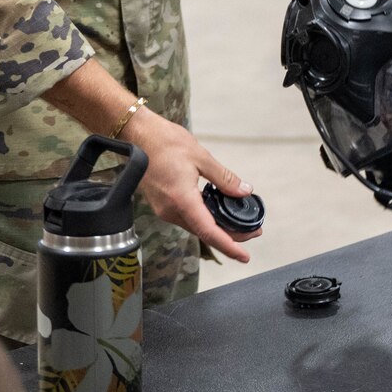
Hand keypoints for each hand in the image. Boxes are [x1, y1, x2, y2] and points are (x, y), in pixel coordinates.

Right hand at [126, 112, 260, 262]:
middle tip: (254, 231)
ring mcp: (164, 209)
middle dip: (230, 236)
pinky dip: (205, 218)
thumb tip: (244, 191)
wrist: (138, 135)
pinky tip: (218, 211)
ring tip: (240, 221)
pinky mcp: (162, 204)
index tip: (244, 257)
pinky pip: (187, 217)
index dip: (229, 246)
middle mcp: (170, 210)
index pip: (209, 232)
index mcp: (181, 200)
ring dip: (217, 227)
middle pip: (204, 232)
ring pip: (195, 226)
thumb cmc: (165, 142)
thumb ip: (224, 178)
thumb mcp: (201, 157)